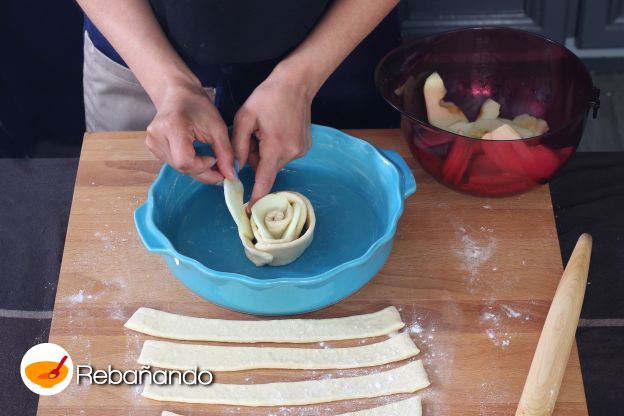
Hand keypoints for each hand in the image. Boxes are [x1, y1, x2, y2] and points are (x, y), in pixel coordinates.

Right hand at [146, 82, 235, 182]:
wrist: (177, 94)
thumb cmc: (197, 105)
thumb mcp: (217, 126)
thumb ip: (225, 152)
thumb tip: (230, 176)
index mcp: (171, 127)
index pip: (185, 161)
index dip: (203, 166)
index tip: (216, 159)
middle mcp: (156, 137)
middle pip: (182, 167)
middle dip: (204, 172)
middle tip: (220, 170)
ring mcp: (152, 143)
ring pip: (179, 168)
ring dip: (197, 169)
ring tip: (209, 159)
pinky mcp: (152, 147)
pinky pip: (174, 164)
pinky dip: (189, 164)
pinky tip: (197, 156)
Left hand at [232, 67, 312, 205]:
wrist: (296, 84)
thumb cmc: (267, 97)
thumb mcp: (244, 118)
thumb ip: (237, 146)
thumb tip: (235, 169)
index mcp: (275, 147)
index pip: (264, 180)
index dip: (256, 198)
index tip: (249, 212)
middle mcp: (291, 153)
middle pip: (266, 168)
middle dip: (255, 157)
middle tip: (254, 135)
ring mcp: (301, 151)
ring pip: (274, 162)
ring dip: (265, 152)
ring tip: (266, 129)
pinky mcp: (304, 147)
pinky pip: (283, 155)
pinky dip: (275, 148)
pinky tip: (276, 129)